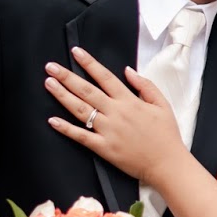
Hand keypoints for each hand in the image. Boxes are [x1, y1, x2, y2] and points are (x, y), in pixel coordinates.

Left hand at [45, 48, 187, 184]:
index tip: (76, 52)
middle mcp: (116, 113)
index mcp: (130, 101)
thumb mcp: (163, 105)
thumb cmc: (167, 134)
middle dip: (67, 77)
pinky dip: (66, 128)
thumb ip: (146, 85)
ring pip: (81, 110)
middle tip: (51, 67)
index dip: (89, 63)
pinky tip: (52, 120)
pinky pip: (81, 136)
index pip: (105, 77)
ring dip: (63, 96)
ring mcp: (108, 131)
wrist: (167, 163)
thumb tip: (128, 71)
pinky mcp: (104, 148)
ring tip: (49, 84)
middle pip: (87, 91)